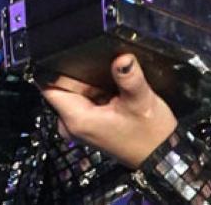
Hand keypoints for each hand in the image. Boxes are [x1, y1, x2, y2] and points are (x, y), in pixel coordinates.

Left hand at [40, 54, 177, 168]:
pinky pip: (85, 101)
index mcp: (77, 120)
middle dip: (81, 75)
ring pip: (77, 93)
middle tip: (106, 71)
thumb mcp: (141, 100)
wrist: (159, 154)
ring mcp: (80, 126)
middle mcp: (72, 125)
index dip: (59, 69)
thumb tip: (122, 57)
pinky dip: (97, 93)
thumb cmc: (149, 134)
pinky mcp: (89, 125)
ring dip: (92, 84)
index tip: (76, 56)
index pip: (51, 88)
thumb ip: (129, 77)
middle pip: (64, 89)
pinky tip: (114, 92)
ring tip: (112, 82)